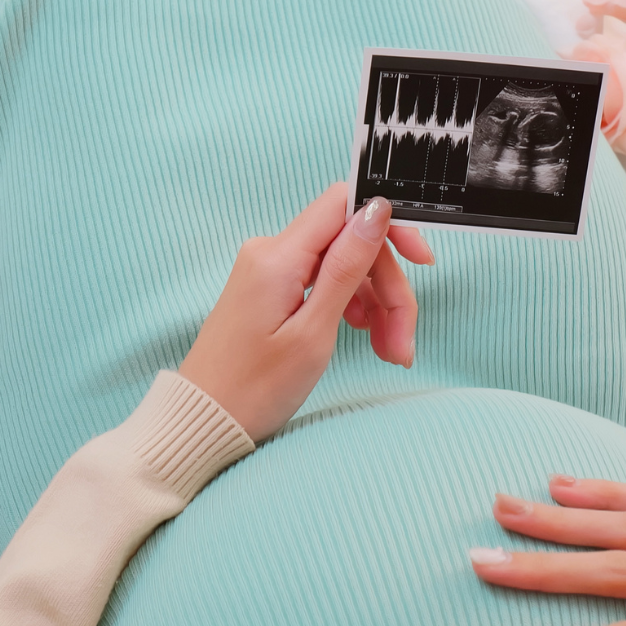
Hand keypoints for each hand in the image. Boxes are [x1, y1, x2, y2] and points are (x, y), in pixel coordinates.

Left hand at [179, 184, 432, 441]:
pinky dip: (350, 308)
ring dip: (375, 305)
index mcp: (278, 256)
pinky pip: (321, 283)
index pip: (345, 204)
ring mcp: (267, 271)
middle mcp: (270, 252)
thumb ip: (346, 268)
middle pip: (350, 243)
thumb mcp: (313, 332)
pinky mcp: (268, 290)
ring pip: (342, 267)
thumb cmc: (253, 389)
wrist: (203, 420)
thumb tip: (375, 211)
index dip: (389, 226)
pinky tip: (364, 336)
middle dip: (388, 289)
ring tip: (389, 353)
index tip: (421, 262)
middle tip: (404, 343)